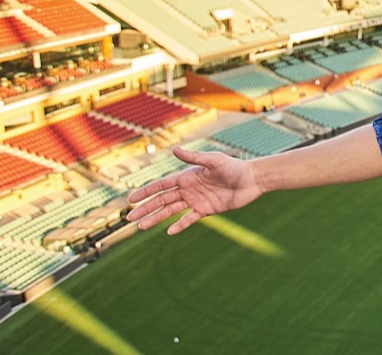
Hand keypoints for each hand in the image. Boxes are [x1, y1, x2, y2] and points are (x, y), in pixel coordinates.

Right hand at [126, 147, 263, 234]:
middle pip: (162, 200)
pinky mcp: (206, 210)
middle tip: (130, 218)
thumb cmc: (233, 167)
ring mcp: (196, 200)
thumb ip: (194, 157)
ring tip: (141, 227)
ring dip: (157, 218)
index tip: (131, 199)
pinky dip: (179, 225)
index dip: (146, 192)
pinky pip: (189, 219)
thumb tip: (174, 149)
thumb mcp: (213, 160)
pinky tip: (169, 232)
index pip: (161, 185)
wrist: (251, 180)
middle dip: (146, 208)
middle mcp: (188, 189)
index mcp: (187, 177)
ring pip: (171, 211)